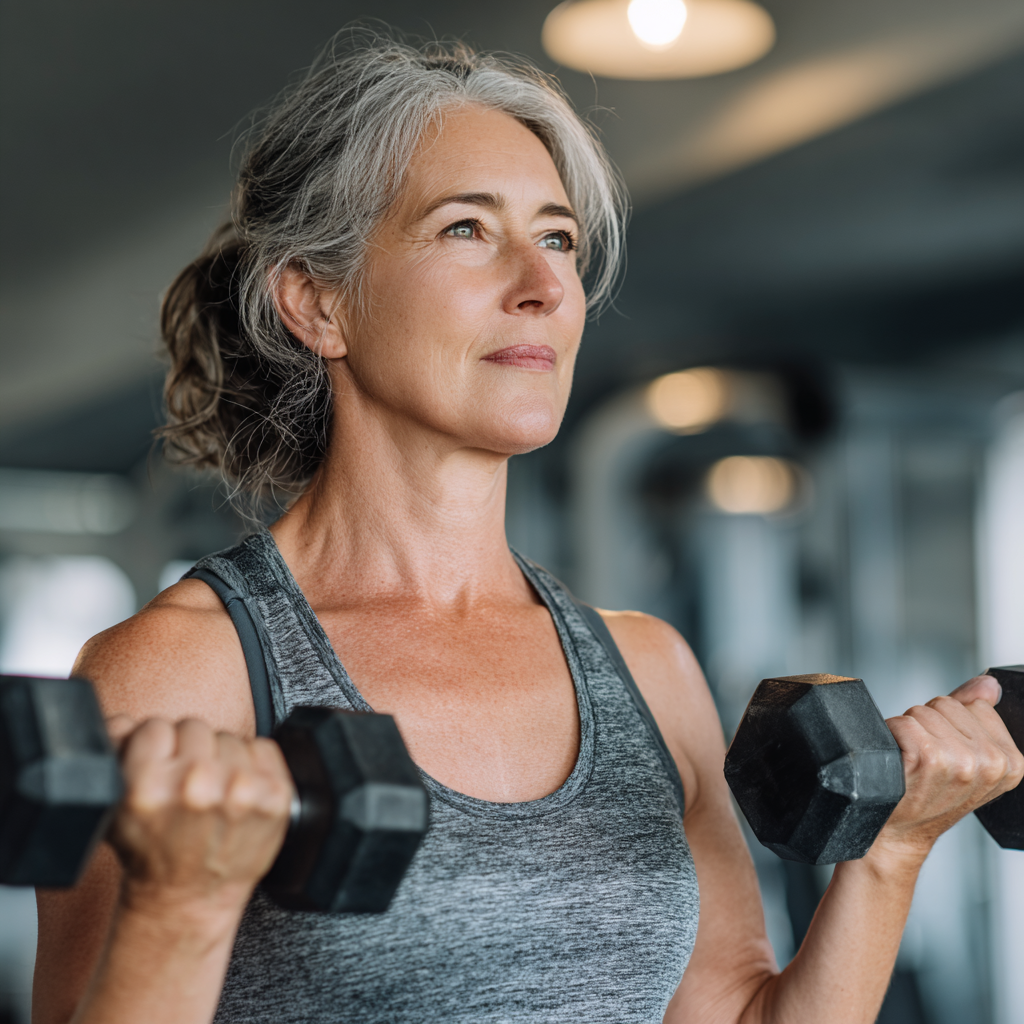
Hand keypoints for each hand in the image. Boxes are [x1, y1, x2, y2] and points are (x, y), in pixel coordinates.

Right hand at [107, 717, 293, 918]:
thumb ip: (113, 753)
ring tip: (211, 794)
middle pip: (194, 727)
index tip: (161, 768)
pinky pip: (262, 747)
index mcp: (148, 787)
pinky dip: (252, 764)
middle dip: (189, 751)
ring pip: (229, 736)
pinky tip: (237, 793)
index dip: (157, 746)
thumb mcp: (113, 809)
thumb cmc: (152, 854)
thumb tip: (125, 719)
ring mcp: (239, 791)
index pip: (155, 726)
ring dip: (221, 758)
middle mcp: (196, 786)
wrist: (189, 899)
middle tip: (186, 785)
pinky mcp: (274, 797)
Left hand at [876, 675, 1023, 859]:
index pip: (974, 704)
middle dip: (929, 724)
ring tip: (913, 763)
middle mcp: (990, 763)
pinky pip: (903, 722)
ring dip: (909, 731)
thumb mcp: (967, 757)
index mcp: (1010, 762)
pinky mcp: (928, 758)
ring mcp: (960, 762)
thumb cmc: (931, 794)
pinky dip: (892, 735)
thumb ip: (977, 715)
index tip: (948, 751)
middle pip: (946, 704)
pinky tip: (899, 762)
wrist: (900, 832)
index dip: (950, 722)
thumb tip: (990, 684)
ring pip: (922, 711)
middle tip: (926, 760)